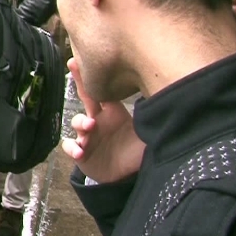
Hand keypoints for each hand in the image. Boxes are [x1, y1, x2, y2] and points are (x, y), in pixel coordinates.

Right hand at [60, 58, 144, 183]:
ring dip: (81, 122)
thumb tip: (166, 98)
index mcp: (112, 112)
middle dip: (79, 81)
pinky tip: (80, 150)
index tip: (83, 59)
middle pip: (86, 97)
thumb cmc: (135, 150)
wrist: (126, 176)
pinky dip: (72, 147)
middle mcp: (97, 120)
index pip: (102, 91)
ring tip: (89, 127)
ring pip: (77, 122)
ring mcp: (87, 136)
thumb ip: (152, 118)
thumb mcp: (147, 133)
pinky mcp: (81, 152)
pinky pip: (70, 146)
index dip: (93, 75)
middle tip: (74, 66)